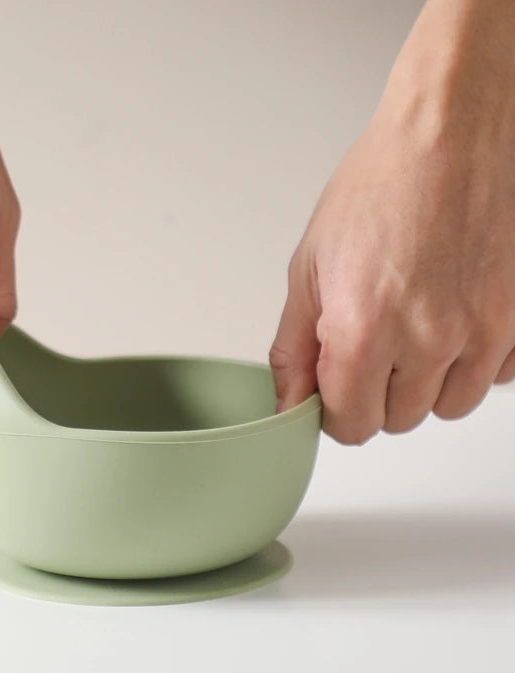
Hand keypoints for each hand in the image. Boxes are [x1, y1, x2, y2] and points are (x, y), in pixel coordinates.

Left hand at [270, 0, 514, 443]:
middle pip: (395, 421)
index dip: (335, 410)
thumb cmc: (379, 188)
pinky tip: (450, 320)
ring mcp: (481, 333)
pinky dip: (469, 364)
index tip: (334, 387)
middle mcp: (427, 341)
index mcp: (364, 332)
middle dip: (375, 393)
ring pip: (446, 407)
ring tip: (410, 331)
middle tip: (370, 343)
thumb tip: (288, 403)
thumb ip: (293, 349)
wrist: (447, 137)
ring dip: (423, 385)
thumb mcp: (308, 269)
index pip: (350, 426)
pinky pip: (492, 380)